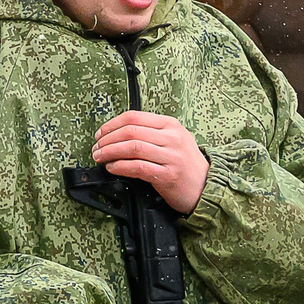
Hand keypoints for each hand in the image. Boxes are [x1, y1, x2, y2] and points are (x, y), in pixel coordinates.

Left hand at [92, 111, 209, 214]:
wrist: (206, 186)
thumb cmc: (185, 163)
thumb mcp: (173, 139)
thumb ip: (150, 132)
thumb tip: (116, 133)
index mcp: (170, 124)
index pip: (134, 117)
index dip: (111, 125)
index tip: (100, 133)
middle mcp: (172, 138)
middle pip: (130, 131)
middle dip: (107, 139)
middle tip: (96, 147)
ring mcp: (171, 156)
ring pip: (132, 147)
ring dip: (110, 152)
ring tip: (100, 157)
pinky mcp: (168, 175)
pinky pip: (138, 167)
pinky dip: (120, 166)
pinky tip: (112, 168)